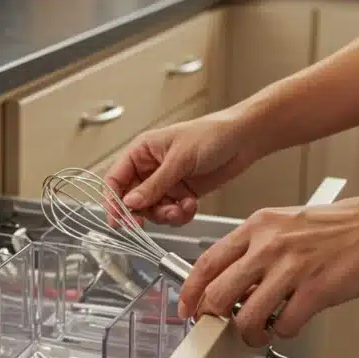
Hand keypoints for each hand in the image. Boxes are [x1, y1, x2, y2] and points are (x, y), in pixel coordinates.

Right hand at [105, 111, 252, 224]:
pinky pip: (171, 213)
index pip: (116, 179)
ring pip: (153, 210)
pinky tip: (191, 204)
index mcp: (142, 152)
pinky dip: (180, 214)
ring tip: (181, 208)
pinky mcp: (181, 194)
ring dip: (165, 215)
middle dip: (143, 212)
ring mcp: (166, 183)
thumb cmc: (212, 134)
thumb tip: (130, 203)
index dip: (113, 200)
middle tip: (146, 223)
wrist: (245, 139)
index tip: (118, 219)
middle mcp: (150, 169)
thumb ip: (154, 185)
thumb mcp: (179, 159)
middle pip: (132, 200)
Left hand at [176, 195, 358, 345]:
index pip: (206, 262)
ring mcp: (292, 268)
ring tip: (260, 332)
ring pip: (248, 316)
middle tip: (222, 327)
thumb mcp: (288, 225)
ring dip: (251, 333)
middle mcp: (269, 245)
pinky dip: (285, 331)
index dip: (191, 291)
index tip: (187, 307)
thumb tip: (236, 281)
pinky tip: (292, 323)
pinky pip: (285, 324)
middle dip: (215, 319)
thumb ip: (258, 249)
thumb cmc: (345, 226)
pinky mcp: (316, 290)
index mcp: (258, 226)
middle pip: (219, 294)